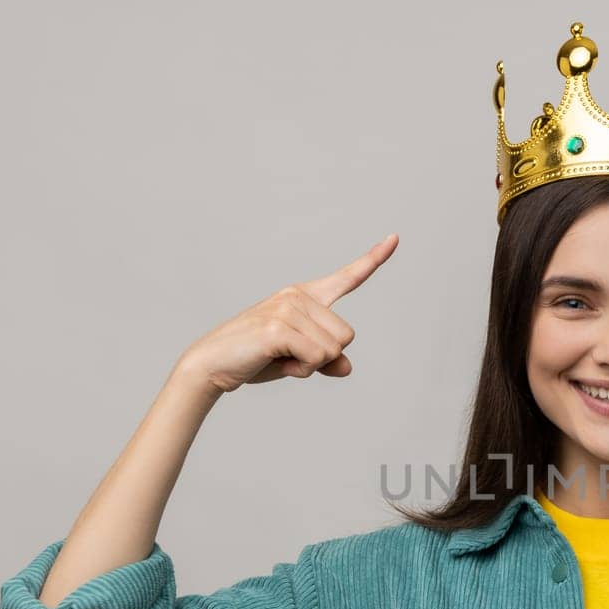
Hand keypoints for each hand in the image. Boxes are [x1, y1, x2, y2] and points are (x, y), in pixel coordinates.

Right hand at [177, 234, 398, 393]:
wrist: (212, 365)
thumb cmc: (255, 358)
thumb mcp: (298, 359)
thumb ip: (326, 360)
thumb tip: (347, 367)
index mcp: (304, 297)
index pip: (347, 277)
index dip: (374, 259)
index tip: (395, 238)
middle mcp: (298, 296)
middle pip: (347, 335)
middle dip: (324, 357)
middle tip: (290, 356)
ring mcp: (288, 308)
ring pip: (334, 349)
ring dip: (311, 365)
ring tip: (280, 357)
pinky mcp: (279, 326)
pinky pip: (317, 358)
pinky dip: (301, 370)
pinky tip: (277, 362)